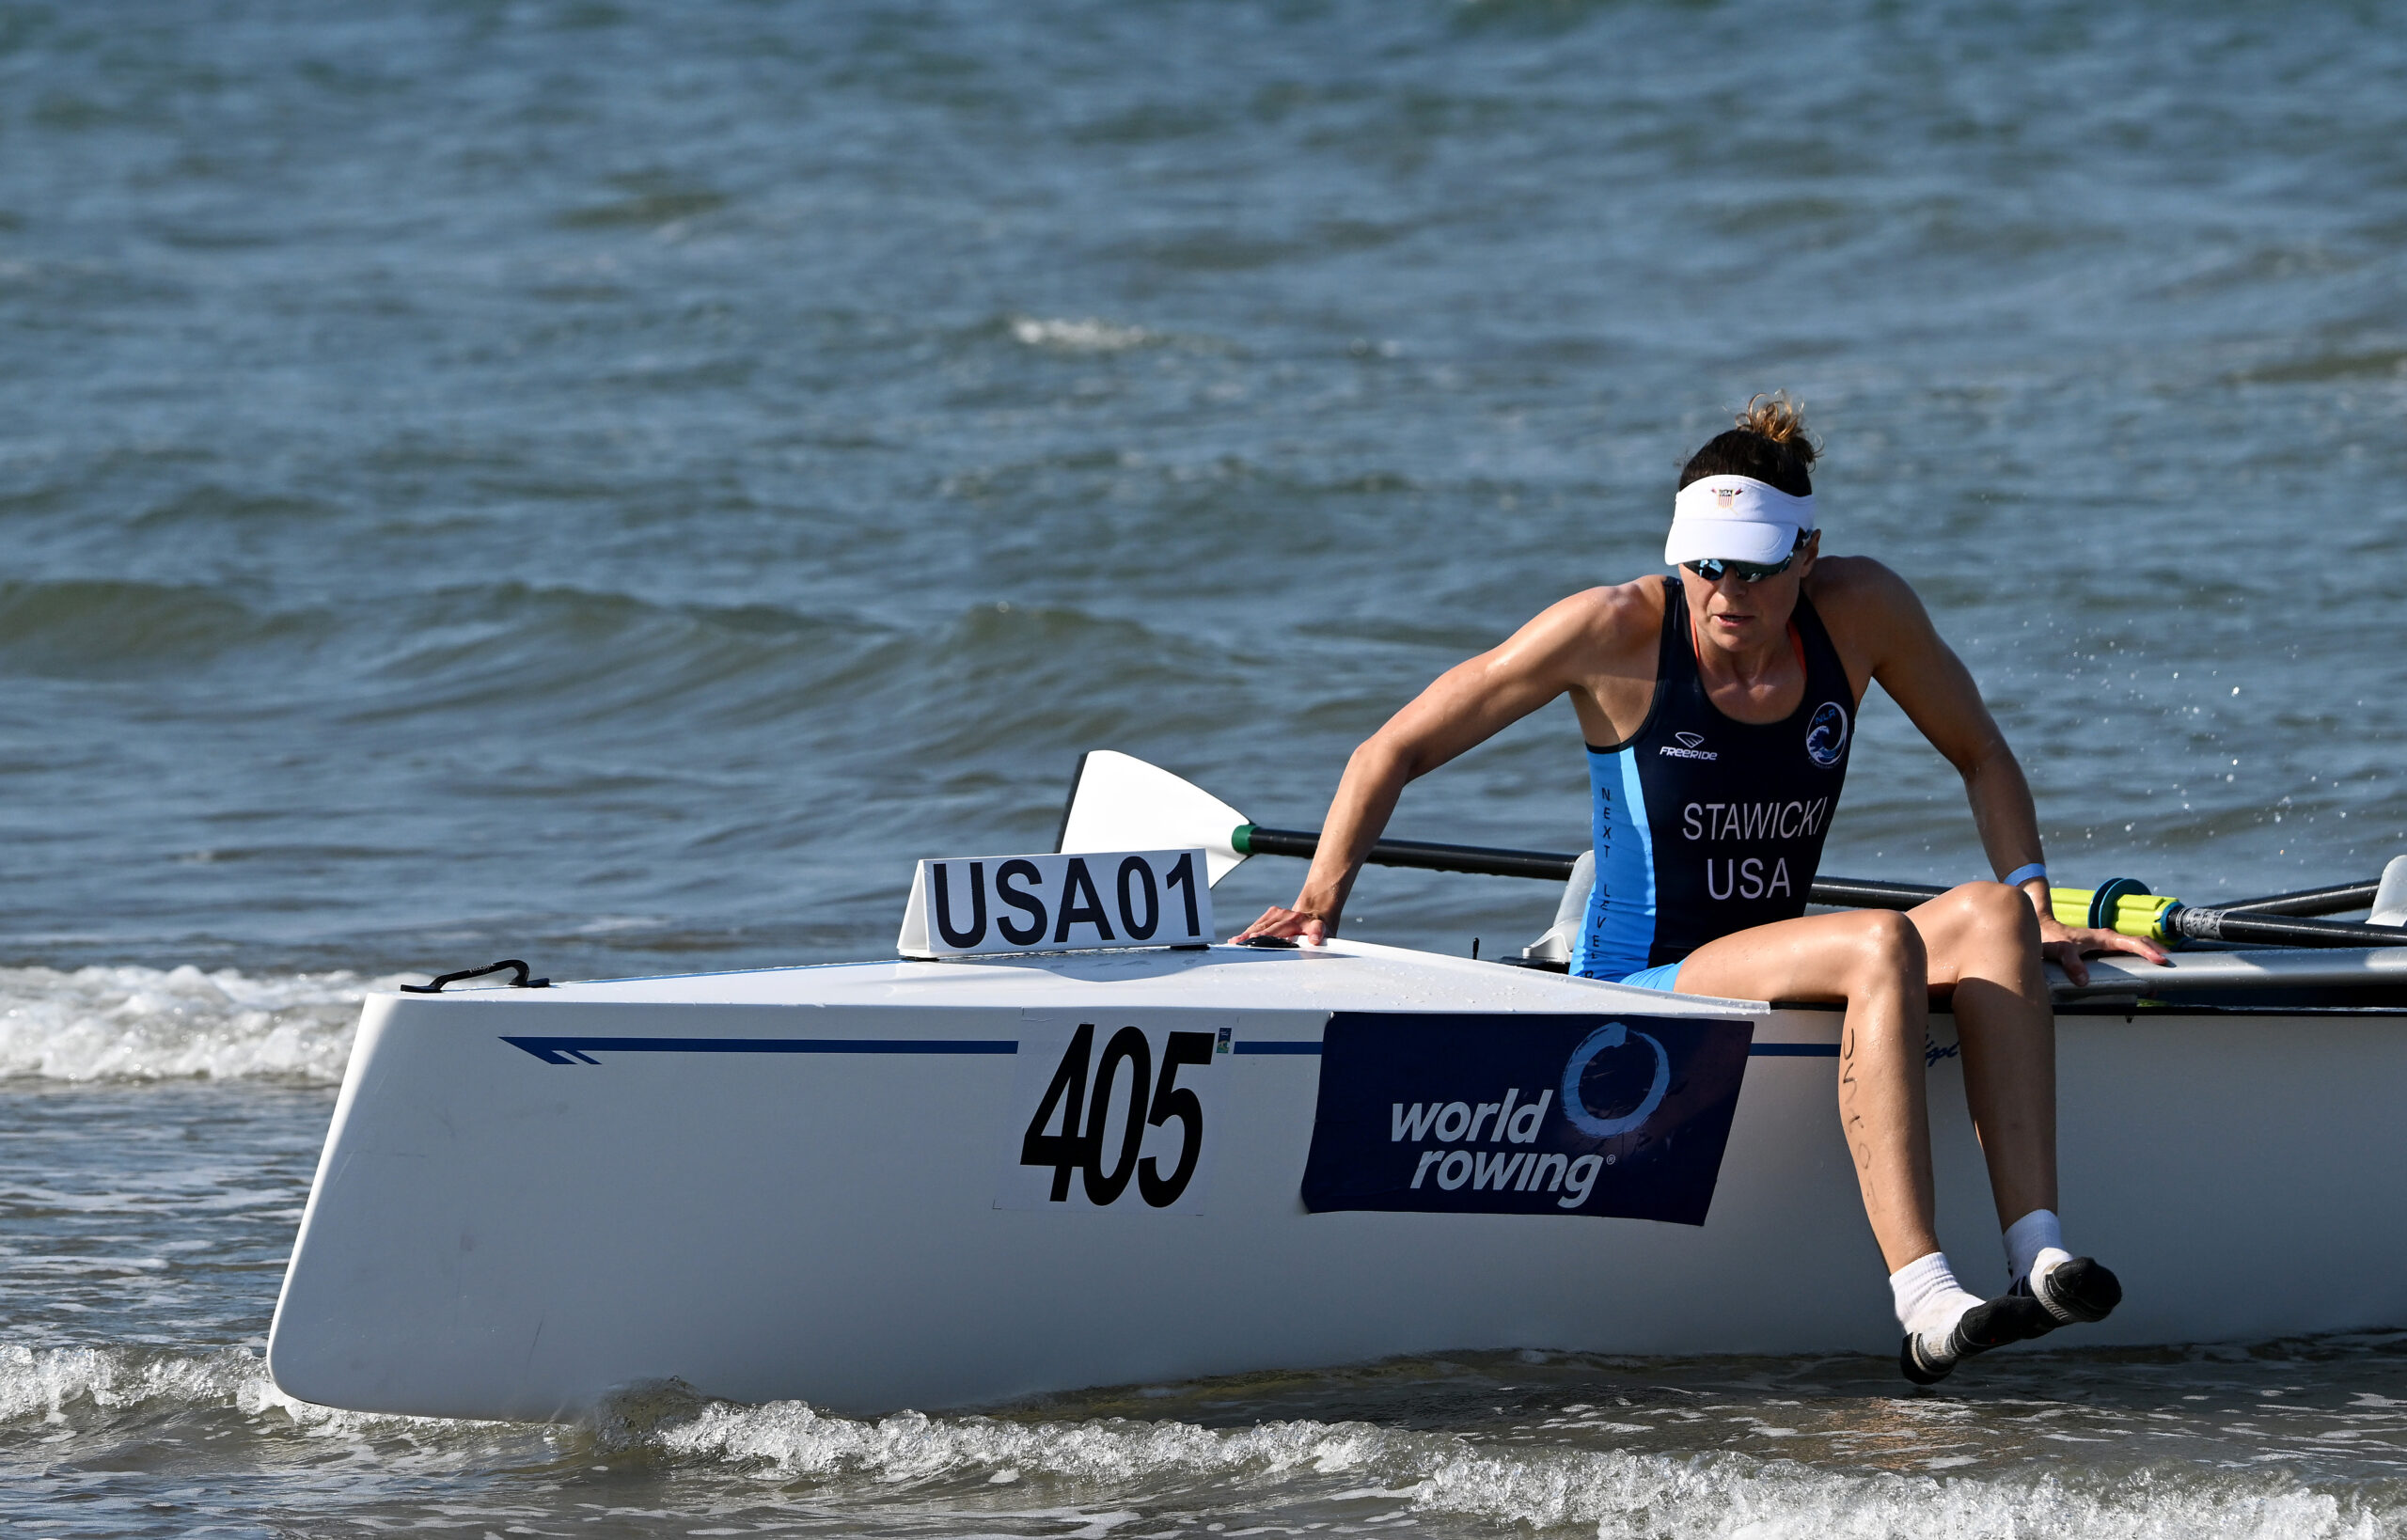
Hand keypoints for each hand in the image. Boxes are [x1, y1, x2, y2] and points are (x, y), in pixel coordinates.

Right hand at [1233, 903, 1333, 946]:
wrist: (1315, 911)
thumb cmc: (1320, 929)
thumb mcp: (1325, 933)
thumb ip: (1319, 935)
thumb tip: (1315, 940)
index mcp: (1301, 922)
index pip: (1281, 930)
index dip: (1270, 935)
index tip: (1258, 938)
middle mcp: (1288, 916)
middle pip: (1267, 929)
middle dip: (1253, 936)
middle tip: (1239, 944)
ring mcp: (1278, 913)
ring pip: (1260, 926)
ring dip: (1246, 935)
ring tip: (1234, 943)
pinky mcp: (1271, 913)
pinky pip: (1257, 924)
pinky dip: (1247, 932)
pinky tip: (1237, 940)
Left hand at [2038, 915, 2168, 987]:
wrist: (2044, 932)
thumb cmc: (2052, 939)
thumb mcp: (2060, 951)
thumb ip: (2071, 963)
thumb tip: (2084, 981)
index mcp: (2104, 937)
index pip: (2133, 942)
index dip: (2148, 951)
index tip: (2162, 960)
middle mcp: (2109, 940)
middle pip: (2141, 944)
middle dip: (2158, 955)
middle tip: (2173, 971)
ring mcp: (2109, 946)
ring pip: (2136, 951)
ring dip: (2150, 962)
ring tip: (2161, 982)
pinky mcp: (2105, 953)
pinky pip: (2127, 958)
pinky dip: (2139, 966)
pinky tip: (2144, 981)